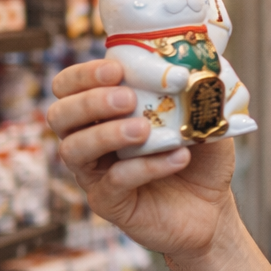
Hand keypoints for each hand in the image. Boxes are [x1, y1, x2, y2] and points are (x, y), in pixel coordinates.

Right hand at [48, 59, 236, 258]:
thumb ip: (194, 91)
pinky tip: (177, 157)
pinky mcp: (108, 204)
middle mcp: (89, 140)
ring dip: (107, 134)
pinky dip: (145, 167)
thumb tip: (199, 62)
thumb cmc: (200, 157)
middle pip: (59, 115)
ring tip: (144, 129)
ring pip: (73, 150)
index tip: (116, 69)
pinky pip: (113, 183)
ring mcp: (95, 174)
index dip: (83, 74)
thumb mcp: (202, 117)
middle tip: (127, 99)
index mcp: (103, 111)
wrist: (212, 208)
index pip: (69, 86)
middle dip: (89, 102)